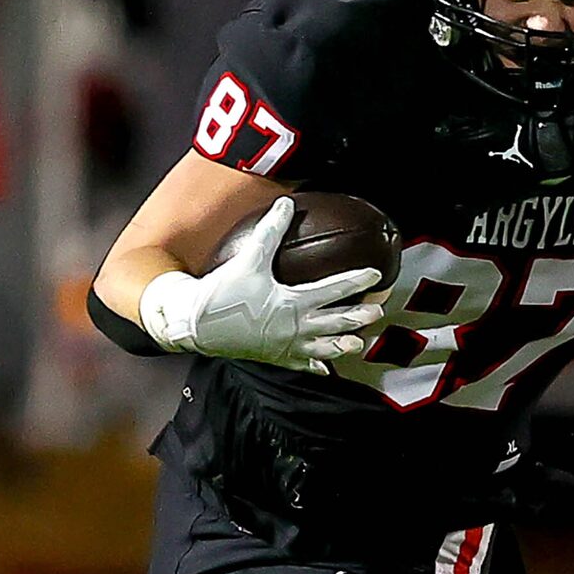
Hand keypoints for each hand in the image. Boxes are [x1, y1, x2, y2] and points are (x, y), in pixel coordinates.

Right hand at [138, 198, 384, 374]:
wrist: (195, 324)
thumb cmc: (223, 292)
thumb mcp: (249, 258)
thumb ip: (270, 230)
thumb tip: (287, 203)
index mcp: (293, 303)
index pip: (334, 290)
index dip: (356, 280)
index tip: (375, 274)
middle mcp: (295, 328)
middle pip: (336, 323)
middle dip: (359, 318)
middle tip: (378, 313)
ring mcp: (285, 347)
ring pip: (323, 349)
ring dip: (342, 346)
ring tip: (358, 344)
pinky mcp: (273, 358)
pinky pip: (299, 365)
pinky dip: (314, 367)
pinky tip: (324, 369)